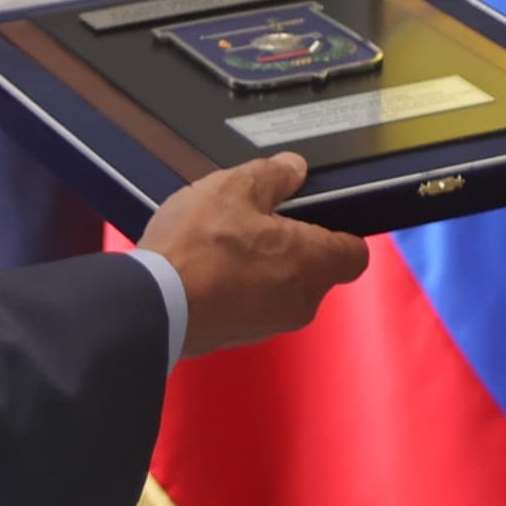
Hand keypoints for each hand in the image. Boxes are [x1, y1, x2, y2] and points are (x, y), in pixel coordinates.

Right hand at [137, 154, 370, 357]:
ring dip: (264, 267)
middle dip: (293, 245)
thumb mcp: (234, 188)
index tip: (318, 215)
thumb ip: (273, 174)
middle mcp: (301, 301)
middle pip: (317, 269)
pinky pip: (254, 306)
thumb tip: (293, 169)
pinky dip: (240, 288)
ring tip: (224, 242)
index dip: (340, 231)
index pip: (354, 253)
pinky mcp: (240, 337)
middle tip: (258, 220)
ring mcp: (271, 325)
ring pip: (284, 288)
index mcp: (312, 263)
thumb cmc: (197, 249)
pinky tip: (209, 268)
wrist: (151, 305)